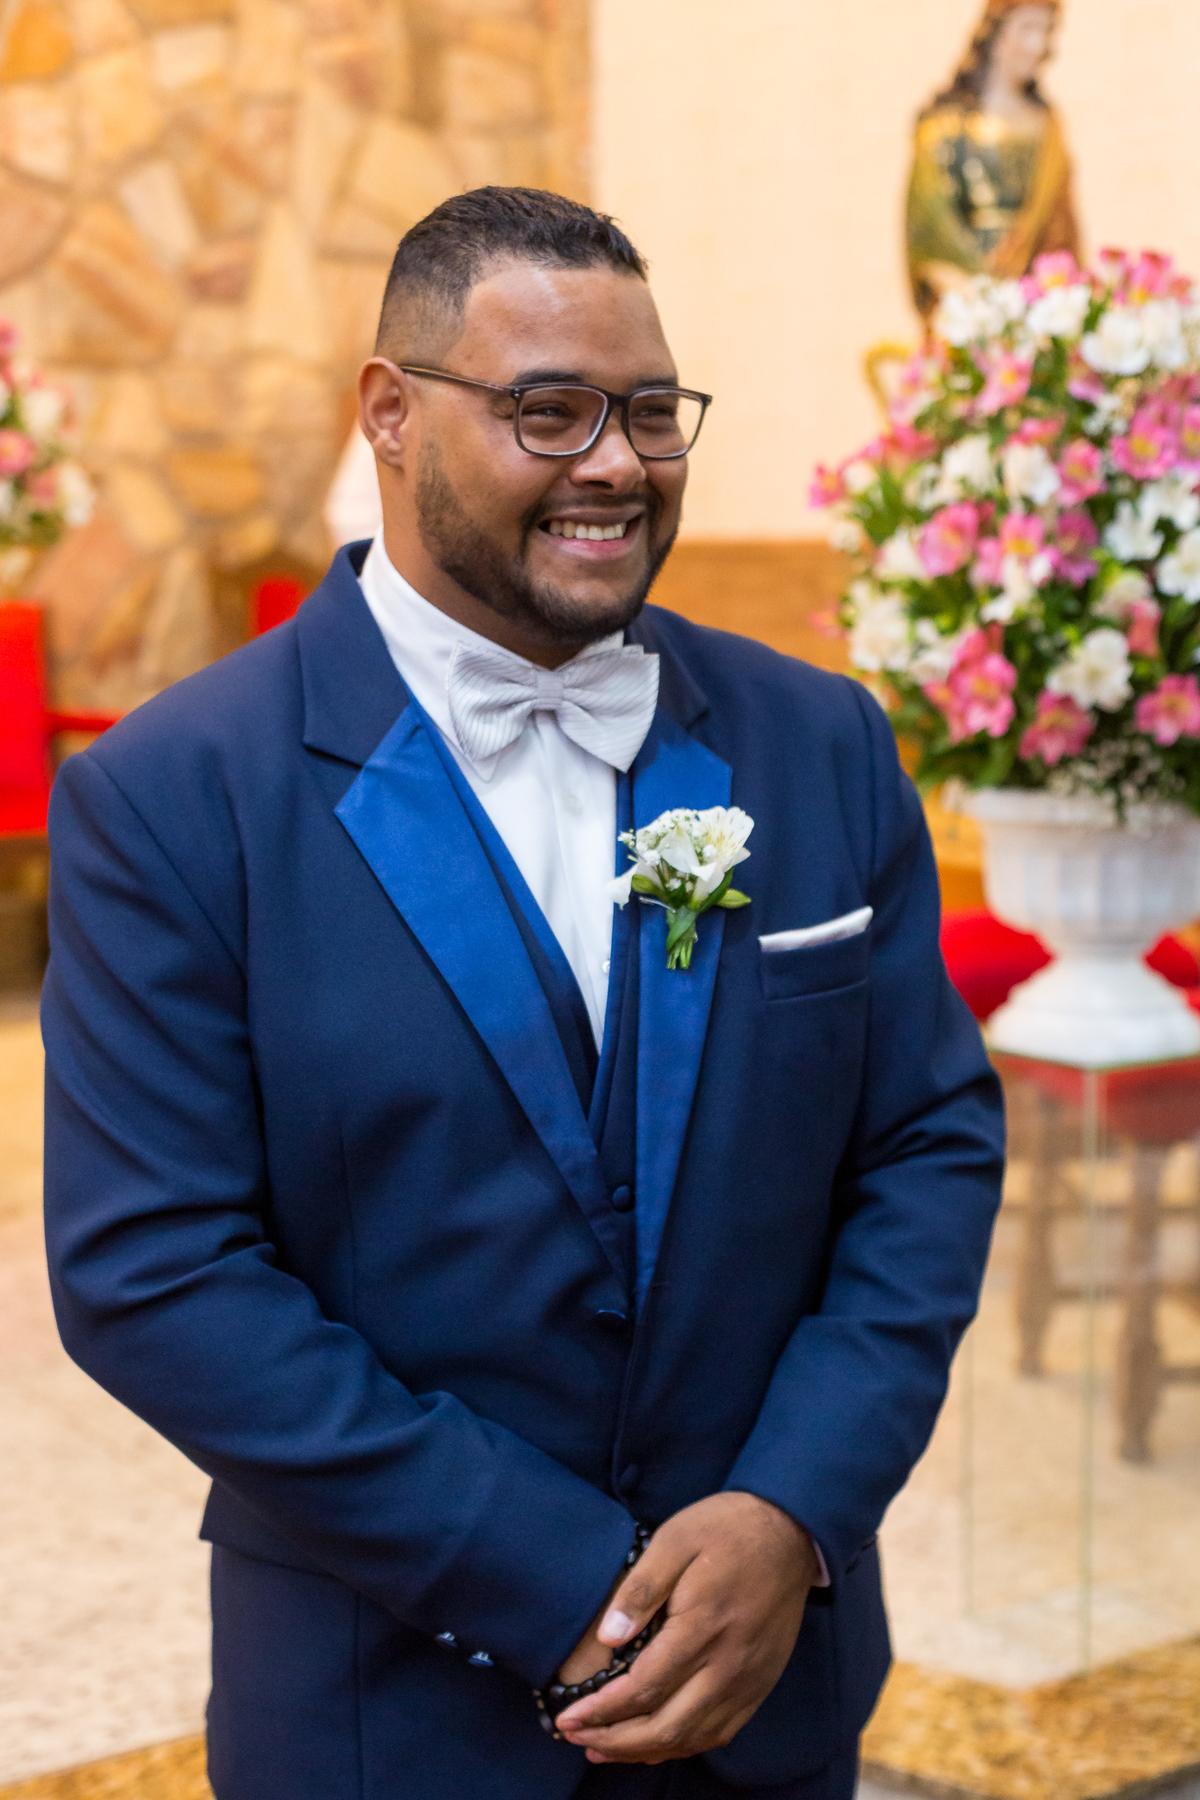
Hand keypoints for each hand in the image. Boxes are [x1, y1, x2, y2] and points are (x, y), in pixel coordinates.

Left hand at [554, 1491, 818, 1764]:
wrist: (789, 1531)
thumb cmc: (726, 1529)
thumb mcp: (675, 1539)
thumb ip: (641, 1588)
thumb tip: (608, 1638)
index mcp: (702, 1627)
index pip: (644, 1688)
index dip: (602, 1711)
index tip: (569, 1717)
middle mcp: (727, 1665)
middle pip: (666, 1726)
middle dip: (615, 1741)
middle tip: (576, 1737)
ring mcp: (748, 1680)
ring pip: (692, 1737)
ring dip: (644, 1751)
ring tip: (605, 1749)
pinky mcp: (760, 1683)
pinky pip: (720, 1731)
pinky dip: (684, 1746)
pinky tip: (658, 1743)